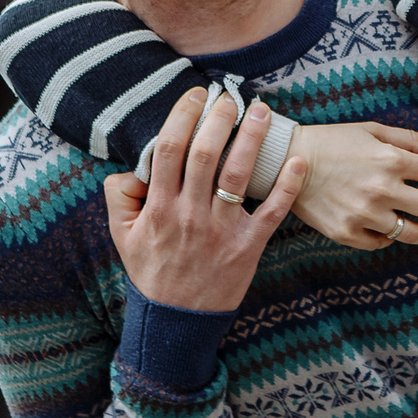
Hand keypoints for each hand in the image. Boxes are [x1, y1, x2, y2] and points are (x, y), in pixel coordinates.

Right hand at [104, 89, 306, 311]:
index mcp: (159, 208)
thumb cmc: (152, 272)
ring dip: (252, 138)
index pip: (170, 150)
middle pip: (205, 154)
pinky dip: (287, 186)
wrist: (176, 321)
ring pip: (238, 175)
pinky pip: (271, 213)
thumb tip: (132, 166)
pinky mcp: (248, 247)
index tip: (196, 96)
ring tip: (262, 111)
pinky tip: (298, 161)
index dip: (183, 116)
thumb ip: (120, 196)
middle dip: (219, 118)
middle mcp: (190, 215)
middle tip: (230, 96)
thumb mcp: (122, 235)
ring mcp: (221, 231)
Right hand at [285, 122, 417, 248]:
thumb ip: (413, 140)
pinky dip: (390, 236)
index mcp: (391, 159)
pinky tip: (389, 226)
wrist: (287, 162)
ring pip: (413, 233)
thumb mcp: (373, 131)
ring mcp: (365, 215)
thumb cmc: (333, 142)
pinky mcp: (347, 233)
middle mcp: (381, 189)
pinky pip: (382, 243)